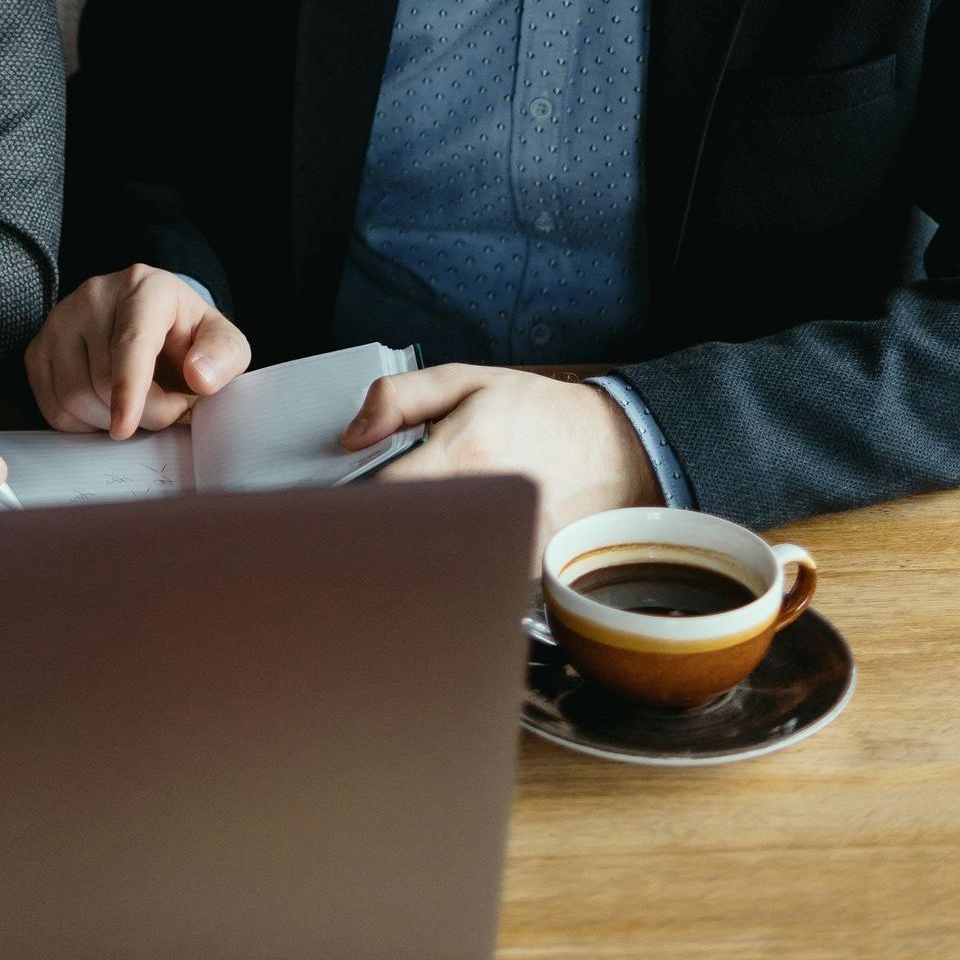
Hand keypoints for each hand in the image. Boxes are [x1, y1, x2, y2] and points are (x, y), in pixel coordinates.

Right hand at [26, 265, 249, 437]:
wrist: (152, 322)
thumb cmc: (187, 335)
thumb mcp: (223, 342)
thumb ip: (224, 356)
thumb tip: (199, 377)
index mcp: (145, 288)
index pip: (130, 342)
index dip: (128, 390)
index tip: (124, 428)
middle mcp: (95, 294)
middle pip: (101, 380)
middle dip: (137, 415)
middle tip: (164, 410)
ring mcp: (60, 318)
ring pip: (71, 395)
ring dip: (106, 421)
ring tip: (134, 407)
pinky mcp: (39, 346)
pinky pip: (51, 405)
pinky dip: (79, 424)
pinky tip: (104, 410)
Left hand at [342, 364, 661, 553]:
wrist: (616, 450)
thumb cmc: (539, 413)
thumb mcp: (466, 382)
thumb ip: (399, 399)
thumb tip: (351, 437)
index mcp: (464, 453)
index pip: (385, 494)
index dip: (354, 500)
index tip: (344, 499)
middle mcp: (487, 504)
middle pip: (405, 536)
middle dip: (381, 528)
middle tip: (374, 516)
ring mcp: (510, 544)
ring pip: (435, 564)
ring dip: (416, 550)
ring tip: (417, 529)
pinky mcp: (526, 572)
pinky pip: (470, 577)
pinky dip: (453, 565)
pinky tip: (456, 544)